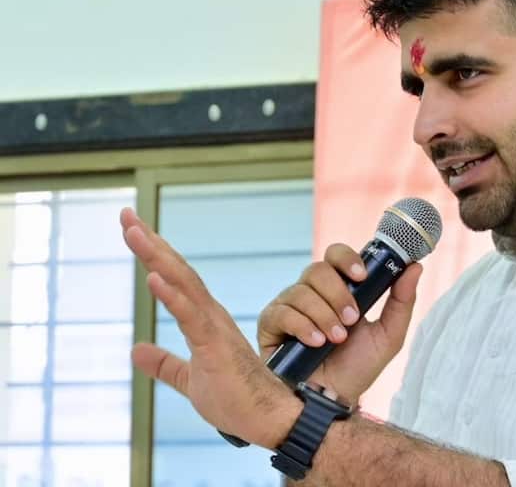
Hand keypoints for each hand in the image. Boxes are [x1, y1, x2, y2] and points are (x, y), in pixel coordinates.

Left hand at [120, 208, 300, 449]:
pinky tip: (154, 278)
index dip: (153, 252)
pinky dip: (172, 296)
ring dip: (156, 256)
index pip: (175, 278)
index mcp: (205, 320)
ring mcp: (214, 328)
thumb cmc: (238, 400)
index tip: (131, 226)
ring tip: (133, 231)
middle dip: (149, 241)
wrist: (271, 420)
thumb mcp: (190, 379)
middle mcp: (211, 315)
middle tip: (125, 214)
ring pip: (183, 283)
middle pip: (177, 270)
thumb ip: (165, 364)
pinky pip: (191, 317)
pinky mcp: (215, 347)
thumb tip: (135, 350)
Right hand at [257, 243, 422, 404]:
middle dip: (338, 294)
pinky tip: (315, 343)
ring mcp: (290, 306)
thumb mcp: (388, 336)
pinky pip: (282, 312)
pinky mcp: (271, 325)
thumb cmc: (357, 367)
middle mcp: (312, 293)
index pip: (336, 255)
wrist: (333, 400)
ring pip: (301, 291)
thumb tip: (415, 267)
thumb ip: (402, 301)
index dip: (347, 258)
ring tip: (335, 339)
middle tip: (351, 319)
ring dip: (324, 315)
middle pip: (317, 269)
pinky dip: (302, 326)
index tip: (362, 275)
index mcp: (339, 289)